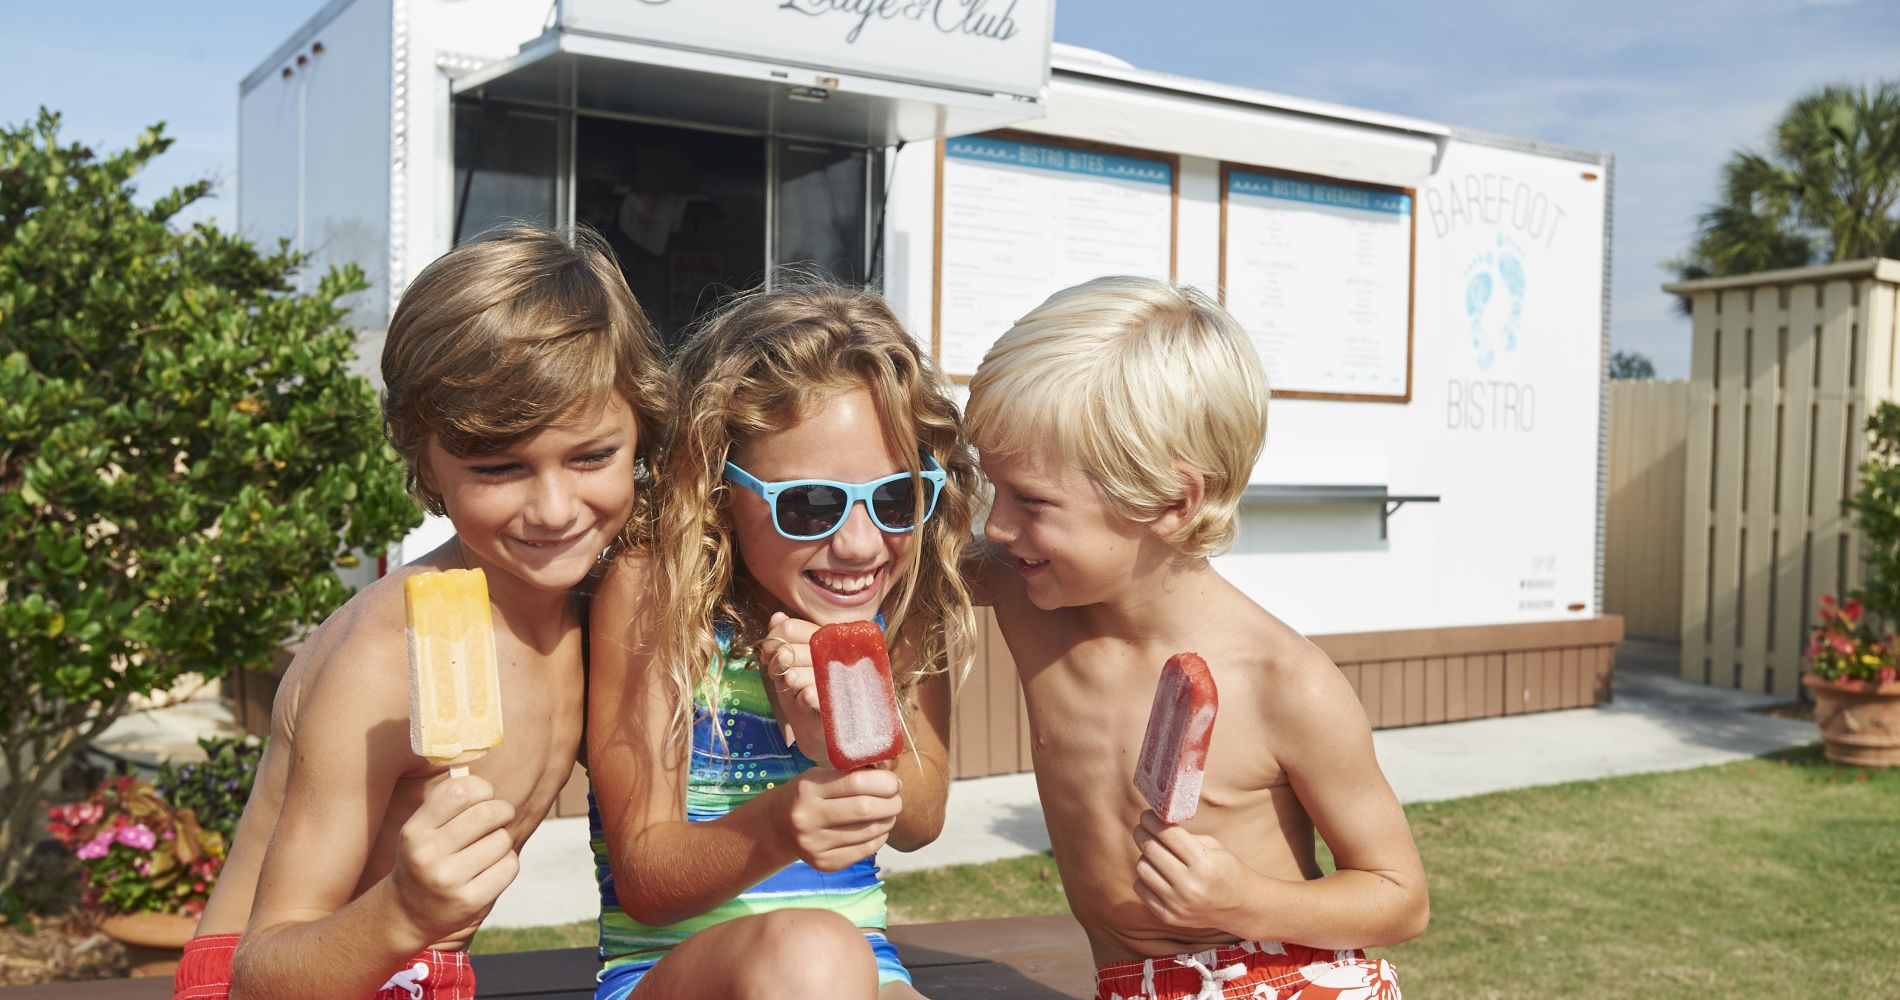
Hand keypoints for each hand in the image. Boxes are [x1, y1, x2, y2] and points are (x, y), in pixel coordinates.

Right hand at [389, 775, 518, 943]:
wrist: (409, 913)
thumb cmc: (426, 857)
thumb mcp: (422, 829)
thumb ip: (447, 800)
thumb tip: (477, 766)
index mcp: (415, 831)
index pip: (459, 791)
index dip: (482, 788)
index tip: (485, 795)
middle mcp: (427, 855)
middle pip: (488, 813)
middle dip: (502, 810)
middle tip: (501, 815)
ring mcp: (448, 880)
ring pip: (502, 840)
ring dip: (502, 840)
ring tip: (487, 849)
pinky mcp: (470, 901)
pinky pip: (509, 866)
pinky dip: (506, 864)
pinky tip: (490, 869)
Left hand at [761, 612, 829, 765]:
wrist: (829, 734)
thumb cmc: (812, 695)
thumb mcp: (796, 665)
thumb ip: (788, 640)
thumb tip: (777, 617)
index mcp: (828, 639)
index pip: (790, 628)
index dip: (771, 642)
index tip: (768, 657)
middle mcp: (837, 653)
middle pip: (787, 651)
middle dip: (775, 667)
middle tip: (781, 679)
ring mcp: (842, 678)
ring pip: (794, 675)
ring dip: (788, 686)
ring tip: (795, 692)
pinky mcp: (842, 703)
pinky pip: (809, 695)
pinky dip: (800, 700)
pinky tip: (804, 703)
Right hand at [777, 766, 902, 871]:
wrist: (777, 826)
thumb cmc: (808, 794)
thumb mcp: (821, 776)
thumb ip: (852, 774)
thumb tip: (889, 774)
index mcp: (808, 788)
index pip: (856, 782)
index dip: (883, 782)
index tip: (894, 782)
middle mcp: (807, 817)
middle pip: (864, 809)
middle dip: (890, 803)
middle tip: (897, 799)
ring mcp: (814, 844)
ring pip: (868, 832)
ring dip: (887, 821)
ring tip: (889, 813)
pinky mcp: (823, 863)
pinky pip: (864, 851)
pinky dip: (879, 838)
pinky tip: (879, 830)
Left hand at [1132, 809, 1249, 931]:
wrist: (1241, 908)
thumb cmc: (1227, 871)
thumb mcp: (1214, 847)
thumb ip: (1184, 836)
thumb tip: (1154, 822)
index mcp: (1204, 863)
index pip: (1168, 834)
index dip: (1152, 820)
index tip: (1147, 815)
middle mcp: (1189, 885)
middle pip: (1150, 849)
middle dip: (1142, 832)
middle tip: (1142, 827)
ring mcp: (1177, 903)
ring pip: (1142, 868)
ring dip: (1145, 856)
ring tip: (1155, 853)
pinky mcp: (1168, 916)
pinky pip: (1140, 889)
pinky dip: (1145, 877)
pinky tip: (1156, 873)